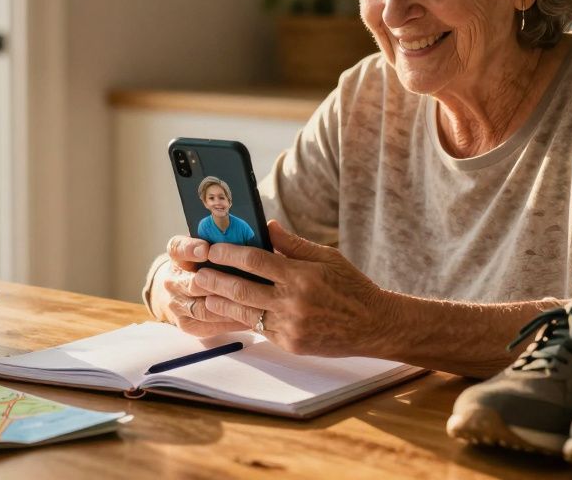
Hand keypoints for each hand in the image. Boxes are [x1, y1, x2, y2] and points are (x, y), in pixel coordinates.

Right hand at [151, 235, 245, 337]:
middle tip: (241, 282)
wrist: (182, 290)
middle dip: (217, 283)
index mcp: (178, 254)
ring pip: (202, 308)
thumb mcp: (211, 247)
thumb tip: (265, 228)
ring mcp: (176, 303)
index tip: (207, 248)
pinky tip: (248, 318)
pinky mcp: (185, 323)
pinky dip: (228, 322)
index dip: (191, 249)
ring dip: (227, 306)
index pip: (178, 248)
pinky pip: (207, 325)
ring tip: (251, 304)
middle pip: (192, 283)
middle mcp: (172, 279)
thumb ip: (229, 239)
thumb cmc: (207, 264)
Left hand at [196, 220, 393, 355]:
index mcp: (301, 276)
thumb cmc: (351, 287)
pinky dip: (244, 318)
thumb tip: (268, 227)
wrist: (373, 325)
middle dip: (215, 280)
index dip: (229, 254)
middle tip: (198, 272)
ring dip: (221, 303)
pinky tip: (231, 310)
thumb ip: (293, 244)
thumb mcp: (326, 258)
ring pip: (245, 313)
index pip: (255, 260)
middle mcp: (293, 302)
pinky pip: (260, 328)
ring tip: (206, 293)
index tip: (212, 249)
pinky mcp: (290, 344)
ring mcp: (290, 326)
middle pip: (241, 289)